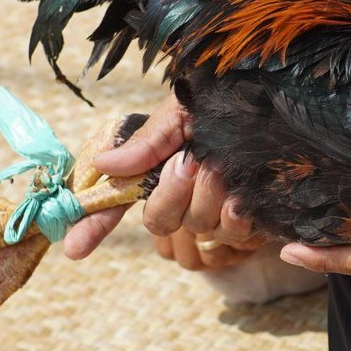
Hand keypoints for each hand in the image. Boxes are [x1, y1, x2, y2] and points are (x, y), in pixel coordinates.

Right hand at [61, 94, 264, 266]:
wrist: (279, 100)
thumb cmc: (226, 101)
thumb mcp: (182, 112)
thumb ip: (148, 141)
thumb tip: (103, 166)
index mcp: (161, 169)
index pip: (118, 204)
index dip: (93, 226)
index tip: (72, 249)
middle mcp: (185, 195)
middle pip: (160, 221)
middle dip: (173, 193)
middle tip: (190, 161)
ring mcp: (217, 211)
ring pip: (197, 228)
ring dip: (209, 198)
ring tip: (224, 167)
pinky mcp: (251, 222)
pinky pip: (233, 236)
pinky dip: (236, 216)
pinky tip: (243, 197)